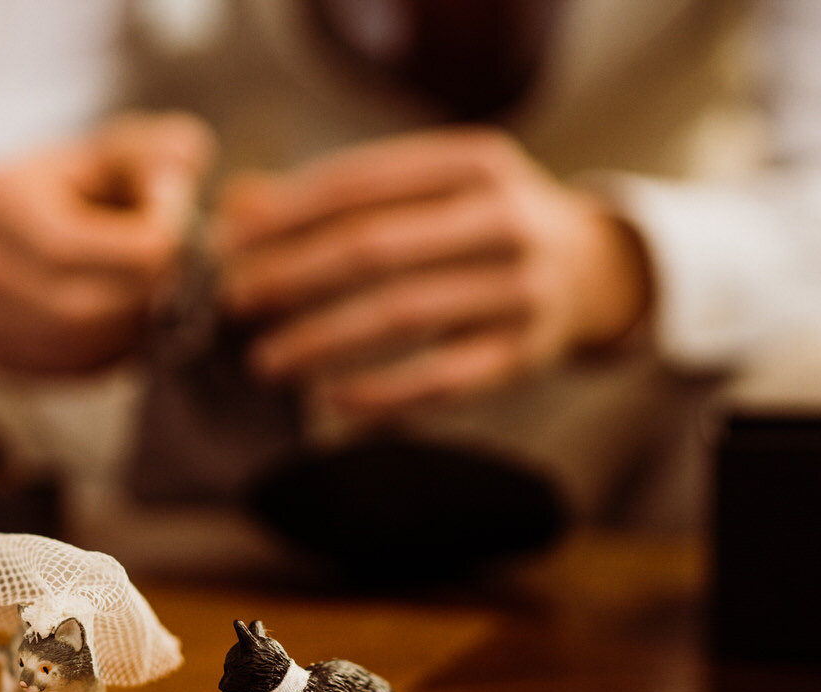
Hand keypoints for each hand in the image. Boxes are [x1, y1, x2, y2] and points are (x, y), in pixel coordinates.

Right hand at [0, 111, 214, 373]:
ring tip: (160, 297)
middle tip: (181, 278)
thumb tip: (178, 180)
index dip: (136, 251)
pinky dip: (111, 353)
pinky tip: (129, 320)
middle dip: (140, 298)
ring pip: (72, 346)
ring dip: (131, 330)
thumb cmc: (93, 183)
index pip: (66, 246)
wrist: (41, 221)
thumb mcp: (128, 151)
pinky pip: (65, 370)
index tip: (181, 236)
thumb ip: (162, 154)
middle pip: (70, 308)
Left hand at [215, 128, 650, 415]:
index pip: (361, 183)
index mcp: (473, 162)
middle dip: (291, 276)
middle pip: (375, 247)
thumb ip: (338, 195)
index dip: (286, 214)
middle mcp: (505, 218)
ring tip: (264, 361)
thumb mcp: (427, 189)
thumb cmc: (477, 224)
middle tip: (232, 303)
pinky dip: (383, 394)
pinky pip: (443, 380)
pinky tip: (331, 401)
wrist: (595, 269)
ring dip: (322, 340)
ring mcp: (522, 288)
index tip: (225, 243)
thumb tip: (237, 208)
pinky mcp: (526, 353)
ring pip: (402, 315)